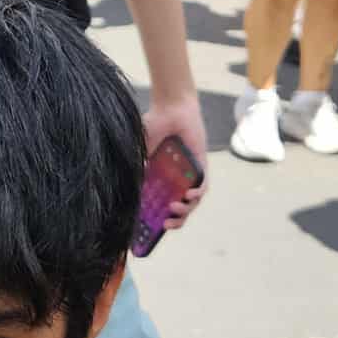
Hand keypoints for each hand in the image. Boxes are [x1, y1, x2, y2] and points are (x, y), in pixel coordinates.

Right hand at [143, 94, 208, 229]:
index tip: (148, 230)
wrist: (172, 107)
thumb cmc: (154, 124)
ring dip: (185, 210)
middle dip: (174, 221)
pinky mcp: (200, 165)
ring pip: (191, 201)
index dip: (155, 219)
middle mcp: (174, 178)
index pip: (158, 204)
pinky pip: (202, 185)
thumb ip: (138, 165)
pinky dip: (197, 193)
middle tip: (166, 225)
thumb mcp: (142, 149)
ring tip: (175, 208)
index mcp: (158, 177)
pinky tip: (190, 195)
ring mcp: (188, 173)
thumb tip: (134, 184)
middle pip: (177, 208)